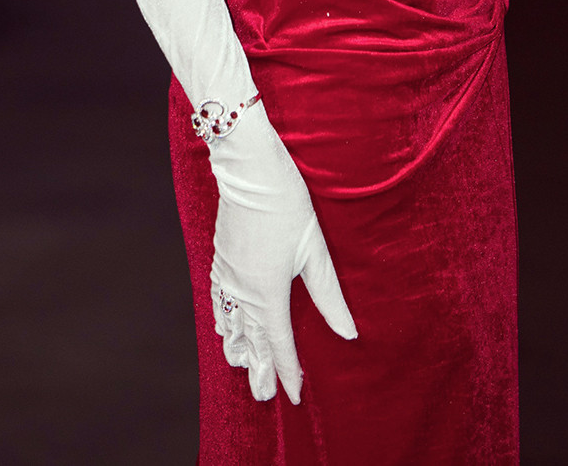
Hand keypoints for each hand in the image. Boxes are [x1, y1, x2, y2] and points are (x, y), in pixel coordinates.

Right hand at [207, 101, 356, 404]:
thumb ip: (329, 295)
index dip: (287, 371)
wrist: (248, 170)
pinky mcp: (220, 260)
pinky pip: (218, 302)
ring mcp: (228, 276)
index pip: (279, 343)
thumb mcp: (314, 249)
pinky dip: (222, 322)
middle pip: (252, 340)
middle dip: (260, 369)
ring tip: (244, 370)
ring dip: (239, 349)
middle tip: (264, 396)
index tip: (292, 396)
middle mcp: (245, 291)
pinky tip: (223, 329)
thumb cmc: (286, 204)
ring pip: (231, 324)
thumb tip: (349, 333)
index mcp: (269, 291)